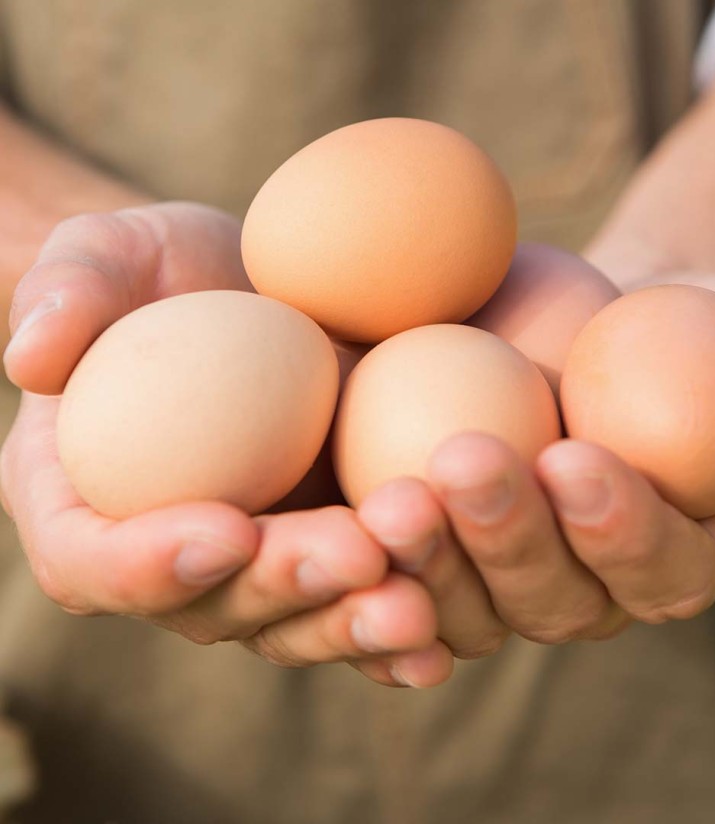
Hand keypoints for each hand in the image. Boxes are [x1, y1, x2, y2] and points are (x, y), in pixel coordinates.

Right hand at [1, 203, 452, 687]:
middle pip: (216, 608)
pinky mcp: (329, 554)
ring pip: (299, 624)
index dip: (148, 564)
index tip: (224, 529)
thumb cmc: (169, 277)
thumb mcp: (111, 255)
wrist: (256, 294)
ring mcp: (259, 566)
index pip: (93, 562)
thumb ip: (68, 290)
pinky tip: (446, 629)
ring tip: (416, 600)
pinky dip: (402, 628)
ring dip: (356, 621)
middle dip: (285, 591)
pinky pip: (360, 604)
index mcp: (90, 506)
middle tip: (354, 554)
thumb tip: (33, 356)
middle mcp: (174, 558)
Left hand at [358, 269, 714, 652]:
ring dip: (428, 561)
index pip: (660, 564)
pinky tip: (338, 539)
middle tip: (463, 464)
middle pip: (553, 599)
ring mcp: (508, 587)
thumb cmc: (679, 323)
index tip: (577, 458)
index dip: (623, 525)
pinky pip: (405, 593)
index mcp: (675, 555)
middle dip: (508, 540)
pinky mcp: (445, 562)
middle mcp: (591, 592)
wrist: (589, 320)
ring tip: (388, 497)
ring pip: (469, 607)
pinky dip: (374, 583)